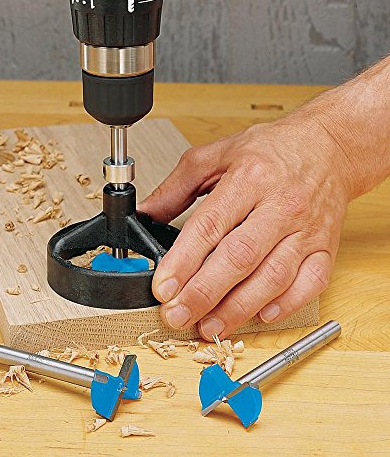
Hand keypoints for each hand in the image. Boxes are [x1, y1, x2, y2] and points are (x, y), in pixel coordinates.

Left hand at [139, 117, 351, 339]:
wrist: (328, 146)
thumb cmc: (272, 150)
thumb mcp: (217, 155)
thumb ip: (177, 186)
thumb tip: (146, 213)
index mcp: (249, 179)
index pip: (210, 226)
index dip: (184, 261)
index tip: (163, 287)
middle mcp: (280, 205)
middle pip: (239, 257)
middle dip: (204, 294)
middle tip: (177, 316)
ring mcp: (306, 229)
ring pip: (272, 277)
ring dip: (238, 308)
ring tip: (209, 327)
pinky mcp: (325, 247)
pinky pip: (310, 283)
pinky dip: (286, 305)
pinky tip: (260, 315)